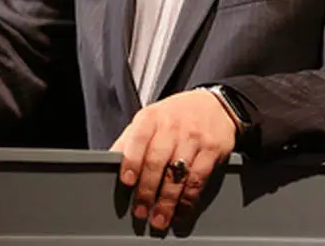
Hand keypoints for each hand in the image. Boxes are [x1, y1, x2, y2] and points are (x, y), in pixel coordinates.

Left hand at [109, 89, 235, 230]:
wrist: (214, 105)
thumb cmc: (175, 116)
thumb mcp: (149, 119)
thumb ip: (131, 140)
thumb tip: (110, 162)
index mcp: (151, 117)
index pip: (138, 138)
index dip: (131, 161)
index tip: (127, 181)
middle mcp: (172, 126)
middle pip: (157, 161)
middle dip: (147, 190)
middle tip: (140, 211)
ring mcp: (193, 138)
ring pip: (178, 174)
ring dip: (167, 201)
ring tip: (159, 218)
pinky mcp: (212, 150)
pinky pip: (198, 179)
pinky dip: (188, 200)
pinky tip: (180, 211)